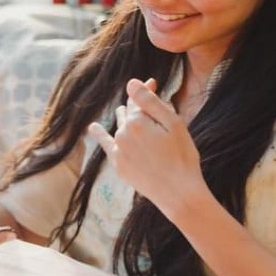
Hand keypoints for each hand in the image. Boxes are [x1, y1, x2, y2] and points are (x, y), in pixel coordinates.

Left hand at [86, 78, 211, 222]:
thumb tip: (131, 82)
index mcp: (136, 121)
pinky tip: (93, 127)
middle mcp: (122, 134)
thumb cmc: (182, 157)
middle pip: (129, 114)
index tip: (153, 82)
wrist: (178, 194)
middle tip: (148, 102)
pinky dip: (99, 134)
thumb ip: (150, 102)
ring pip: (120, 127)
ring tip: (125, 112)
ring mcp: (118, 150)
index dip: (147, 91)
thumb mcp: (174, 124)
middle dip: (137, 107)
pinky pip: (106, 144)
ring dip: (125, 119)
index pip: (139, 101)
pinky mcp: (118, 165)